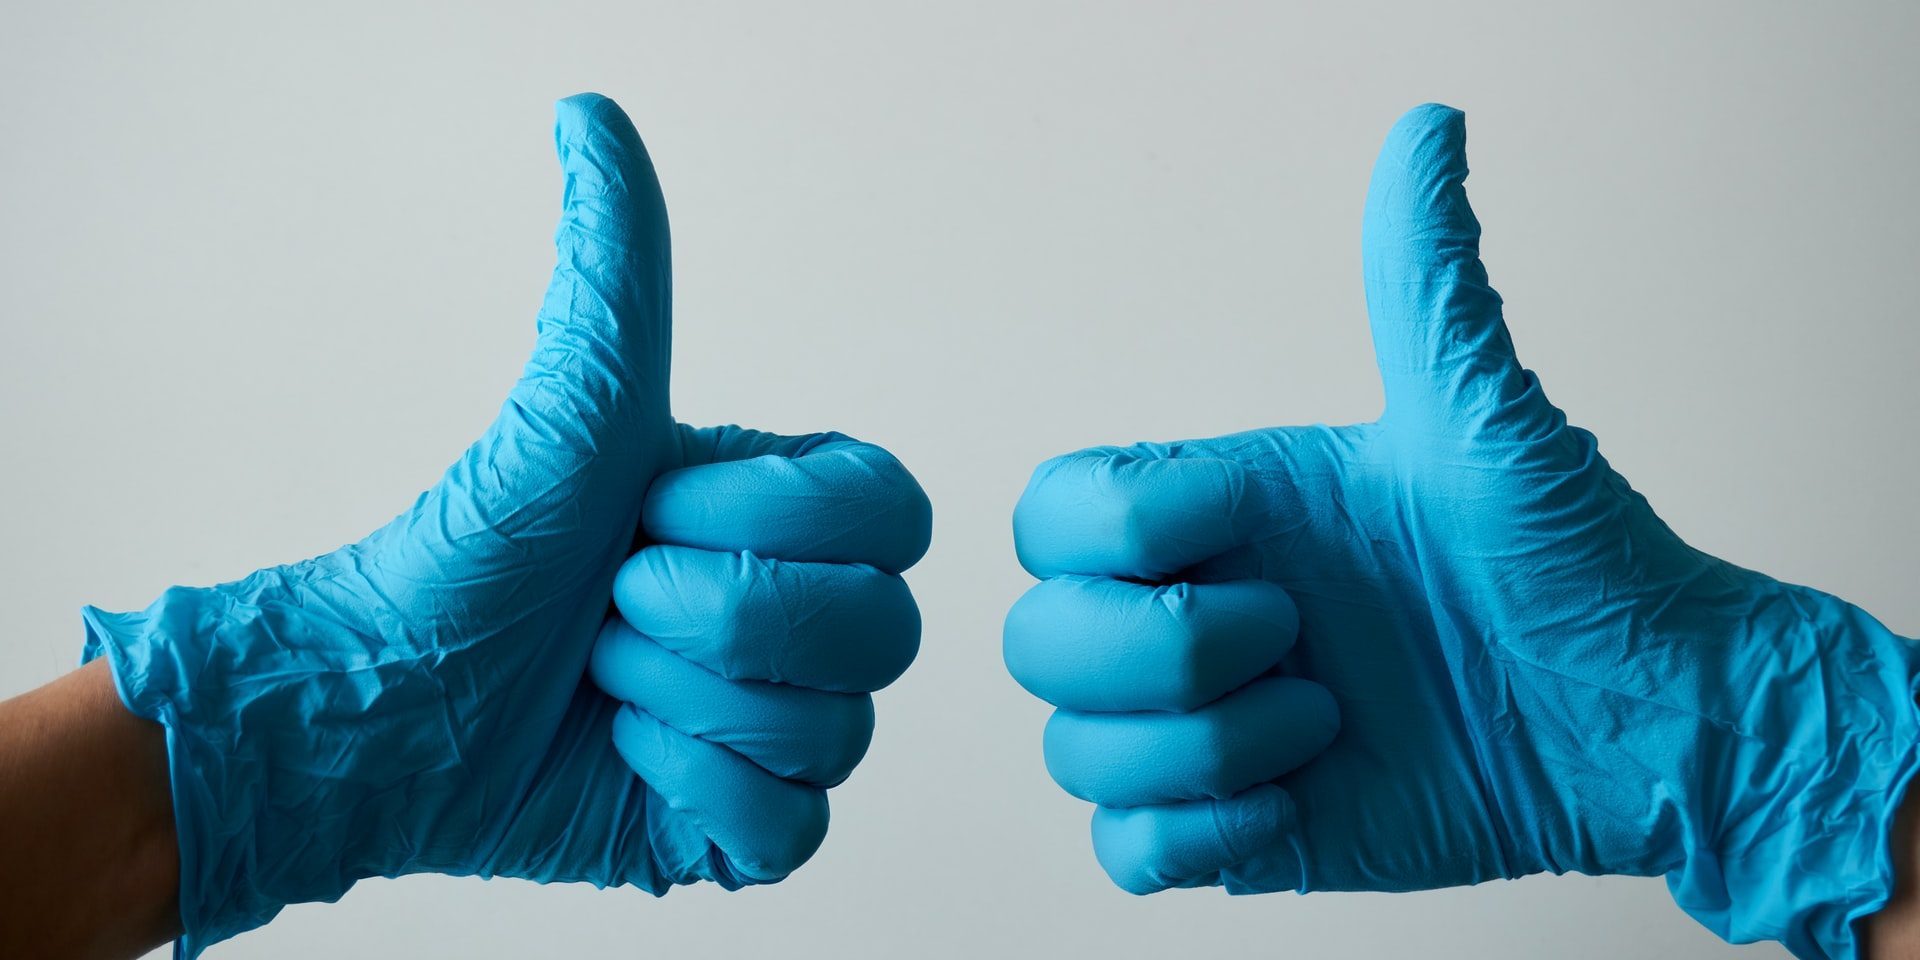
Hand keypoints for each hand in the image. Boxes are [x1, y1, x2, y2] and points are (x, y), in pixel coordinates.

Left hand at [83, 93, 929, 956]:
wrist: (386, 709)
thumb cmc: (477, 556)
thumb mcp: (574, 411)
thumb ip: (616, 273)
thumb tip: (591, 117)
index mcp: (792, 523)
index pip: (896, 517)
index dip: (779, 522)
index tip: (657, 507)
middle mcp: (807, 621)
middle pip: (881, 631)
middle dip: (717, 616)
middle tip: (614, 603)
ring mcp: (786, 727)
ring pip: (837, 731)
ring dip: (685, 704)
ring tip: (605, 682)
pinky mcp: (748, 827)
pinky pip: (795, 826)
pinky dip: (697, 793)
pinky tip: (628, 761)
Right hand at [1004, 104, 1917, 959]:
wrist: (1650, 723)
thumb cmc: (1576, 566)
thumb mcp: (1487, 424)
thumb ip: (1424, 284)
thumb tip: (1426, 130)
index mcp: (1223, 513)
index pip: (1053, 514)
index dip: (1117, 542)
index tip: (1247, 547)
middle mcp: (1194, 614)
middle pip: (1034, 641)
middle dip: (1157, 655)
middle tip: (1300, 642)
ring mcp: (1208, 728)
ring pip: (1072, 752)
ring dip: (1199, 751)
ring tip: (1326, 724)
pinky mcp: (1238, 831)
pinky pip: (1121, 853)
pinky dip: (1189, 839)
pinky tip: (1294, 803)